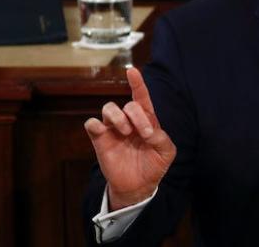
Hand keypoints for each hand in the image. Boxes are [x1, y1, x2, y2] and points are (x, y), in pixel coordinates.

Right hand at [84, 66, 176, 210]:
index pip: (141, 97)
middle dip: (137, 116)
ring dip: (118, 117)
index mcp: (146, 120)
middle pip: (128, 105)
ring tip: (125, 131)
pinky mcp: (100, 140)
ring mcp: (113, 129)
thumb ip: (162, 138)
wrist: (138, 186)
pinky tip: (102, 130)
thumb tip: (148, 131)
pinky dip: (95, 124)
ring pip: (108, 108)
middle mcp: (128, 121)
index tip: (133, 71)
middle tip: (144, 133)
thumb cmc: (153, 165)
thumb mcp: (166, 152)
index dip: (138, 84)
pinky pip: (92, 124)